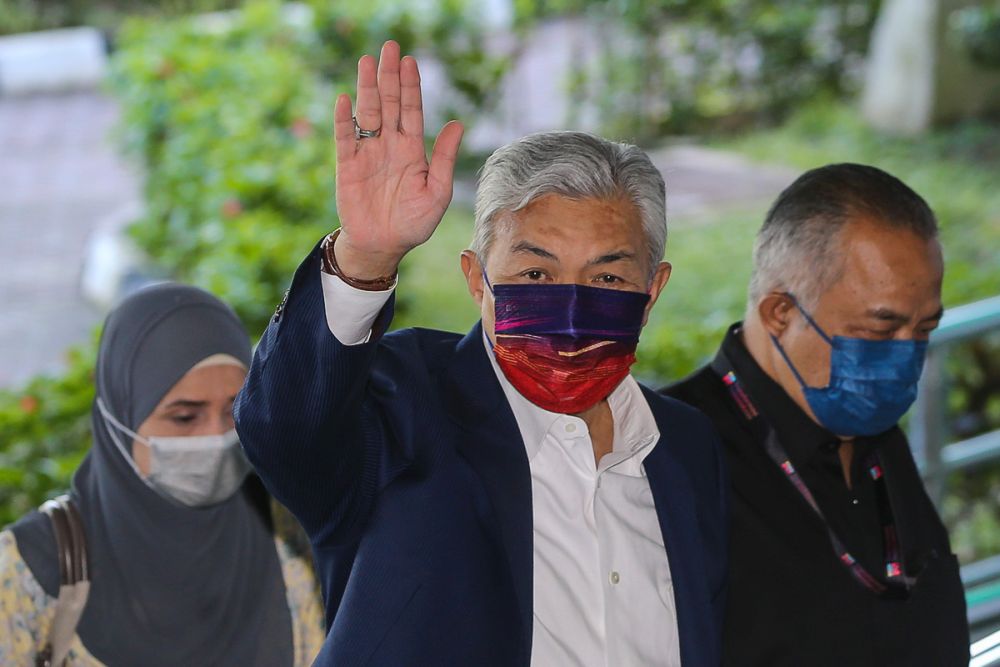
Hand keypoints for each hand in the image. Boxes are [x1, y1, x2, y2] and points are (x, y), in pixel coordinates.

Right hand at [333, 41, 463, 278]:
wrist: (384, 245)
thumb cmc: (413, 222)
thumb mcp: (437, 192)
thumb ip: (444, 158)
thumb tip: (457, 124)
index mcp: (412, 149)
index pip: (412, 110)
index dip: (411, 86)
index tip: (410, 60)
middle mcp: (389, 145)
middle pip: (389, 103)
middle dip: (389, 76)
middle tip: (389, 47)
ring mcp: (368, 153)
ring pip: (368, 113)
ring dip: (368, 88)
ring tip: (367, 61)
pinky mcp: (348, 166)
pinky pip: (345, 138)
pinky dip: (344, 120)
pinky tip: (346, 99)